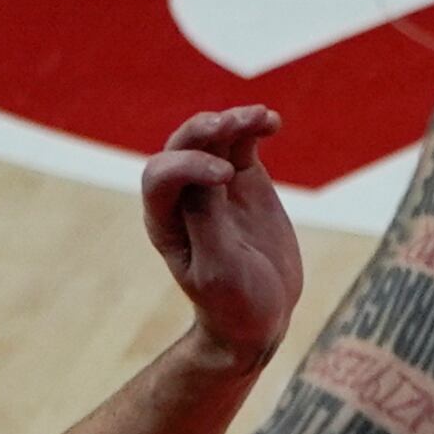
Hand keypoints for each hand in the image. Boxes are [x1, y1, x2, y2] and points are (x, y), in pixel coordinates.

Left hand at [142, 105, 303, 374]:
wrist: (258, 317)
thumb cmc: (233, 302)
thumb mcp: (219, 269)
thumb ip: (208, 220)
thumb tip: (208, 172)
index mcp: (165, 221)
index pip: (161, 176)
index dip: (189, 166)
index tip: (227, 178)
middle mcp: (183, 197)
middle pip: (181, 147)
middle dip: (203, 131)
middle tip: (231, 124)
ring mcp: (214, 186)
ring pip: (214, 139)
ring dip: (233, 121)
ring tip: (261, 116)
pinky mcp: (244, 181)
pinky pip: (242, 145)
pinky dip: (254, 128)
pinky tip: (272, 122)